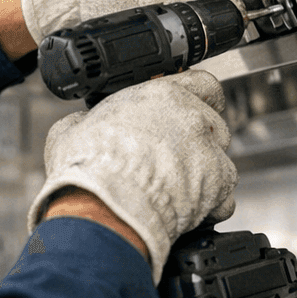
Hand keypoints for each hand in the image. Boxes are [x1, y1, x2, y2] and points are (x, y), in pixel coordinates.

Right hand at [29, 70, 236, 282]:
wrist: (105, 207)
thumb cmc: (88, 170)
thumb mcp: (70, 130)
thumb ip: (87, 121)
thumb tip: (83, 124)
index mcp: (160, 96)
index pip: (203, 84)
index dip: (202, 99)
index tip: (198, 110)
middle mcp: (190, 118)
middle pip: (215, 125)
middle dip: (200, 143)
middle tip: (177, 161)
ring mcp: (208, 151)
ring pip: (222, 161)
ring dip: (206, 176)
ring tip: (177, 192)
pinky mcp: (218, 184)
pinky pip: (225, 197)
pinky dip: (211, 207)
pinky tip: (188, 213)